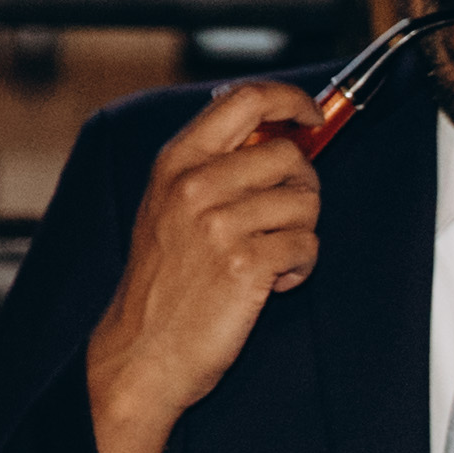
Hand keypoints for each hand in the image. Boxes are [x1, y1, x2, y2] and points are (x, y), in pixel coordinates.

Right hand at [83, 81, 321, 452]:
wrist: (142, 352)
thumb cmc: (162, 284)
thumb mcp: (169, 207)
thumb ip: (213, 165)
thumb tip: (277, 130)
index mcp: (176, 163)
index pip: (245, 100)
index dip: (291, 101)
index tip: (311, 115)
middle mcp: (196, 185)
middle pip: (289, 155)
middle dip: (301, 188)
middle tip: (283, 219)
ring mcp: (220, 224)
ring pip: (305, 202)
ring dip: (299, 233)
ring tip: (267, 258)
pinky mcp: (247, 264)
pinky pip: (307, 246)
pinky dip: (299, 267)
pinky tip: (270, 281)